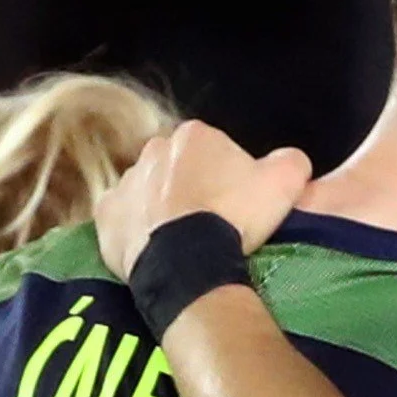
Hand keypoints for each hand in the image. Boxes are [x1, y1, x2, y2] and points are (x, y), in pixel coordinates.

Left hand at [92, 120, 310, 269]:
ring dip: (164, 207)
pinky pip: (123, 216)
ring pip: (149, 190)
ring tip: (185, 240)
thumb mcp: (285, 183)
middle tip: (213, 221)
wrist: (189, 261)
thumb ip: (291, 162)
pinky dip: (136, 228)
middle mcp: (154, 149)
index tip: (238, 203)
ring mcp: (126, 180)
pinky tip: (156, 247)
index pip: (215, 150)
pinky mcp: (105, 213)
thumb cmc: (236, 217)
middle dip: (192, 187)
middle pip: (179, 166)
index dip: (230, 177)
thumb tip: (289, 161)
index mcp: (195, 135)